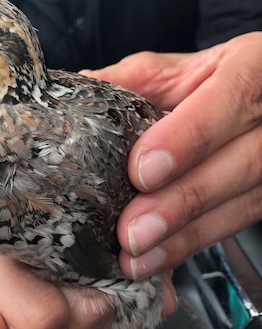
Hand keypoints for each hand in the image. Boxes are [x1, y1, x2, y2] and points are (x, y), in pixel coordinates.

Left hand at [82, 32, 261, 278]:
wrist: (260, 96)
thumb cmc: (217, 79)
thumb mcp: (182, 69)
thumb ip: (137, 78)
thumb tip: (84, 88)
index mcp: (255, 69)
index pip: (230, 100)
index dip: (188, 137)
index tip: (143, 171)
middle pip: (243, 162)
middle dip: (183, 200)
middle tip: (132, 230)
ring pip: (245, 202)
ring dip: (187, 235)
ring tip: (138, 256)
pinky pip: (238, 222)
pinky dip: (194, 243)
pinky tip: (159, 259)